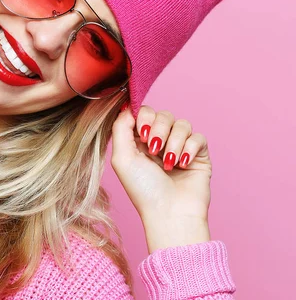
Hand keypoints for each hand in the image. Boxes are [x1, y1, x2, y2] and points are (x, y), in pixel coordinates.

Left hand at [111, 105, 212, 250]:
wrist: (170, 213)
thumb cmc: (143, 190)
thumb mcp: (122, 158)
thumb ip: (121, 128)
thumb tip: (127, 106)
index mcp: (139, 141)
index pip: (144, 112)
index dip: (144, 116)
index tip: (141, 132)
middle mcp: (159, 142)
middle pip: (163, 114)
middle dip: (158, 129)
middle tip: (153, 150)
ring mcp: (180, 147)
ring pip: (182, 123)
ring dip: (173, 142)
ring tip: (169, 163)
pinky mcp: (198, 155)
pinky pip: (198, 137)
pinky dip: (189, 148)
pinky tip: (183, 165)